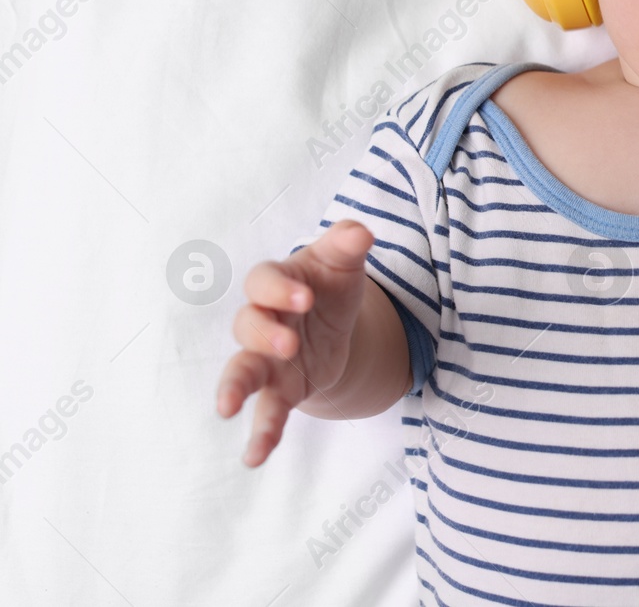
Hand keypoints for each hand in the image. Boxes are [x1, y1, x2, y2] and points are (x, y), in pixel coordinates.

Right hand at [215, 220, 373, 466]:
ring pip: (241, 372)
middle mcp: (262, 322)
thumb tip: (361, 231)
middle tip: (289, 344)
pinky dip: (260, 435)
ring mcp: (266, 360)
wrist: (332, 323)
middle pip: (248, 326)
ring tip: (226, 409)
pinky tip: (254, 458)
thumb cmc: (330, 284)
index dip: (280, 290)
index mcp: (275, 284)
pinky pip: (265, 413)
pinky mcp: (279, 390)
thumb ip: (348, 245)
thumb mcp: (343, 263)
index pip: (263, 281)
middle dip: (265, 335)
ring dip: (234, 388)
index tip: (305, 298)